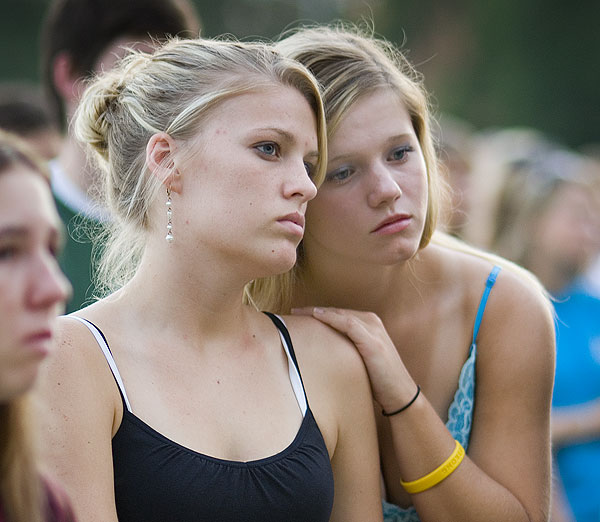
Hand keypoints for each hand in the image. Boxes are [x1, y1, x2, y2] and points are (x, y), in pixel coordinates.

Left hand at [292, 307, 416, 411]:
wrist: (399, 394)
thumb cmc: (378, 380)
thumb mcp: (360, 358)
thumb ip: (346, 348)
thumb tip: (321, 351)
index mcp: (369, 324)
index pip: (339, 314)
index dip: (318, 313)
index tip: (298, 315)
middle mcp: (372, 322)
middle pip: (337, 312)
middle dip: (314, 311)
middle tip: (293, 312)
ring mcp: (373, 330)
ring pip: (341, 315)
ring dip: (318, 312)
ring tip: (298, 313)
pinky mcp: (373, 341)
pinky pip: (348, 324)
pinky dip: (331, 318)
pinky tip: (316, 316)